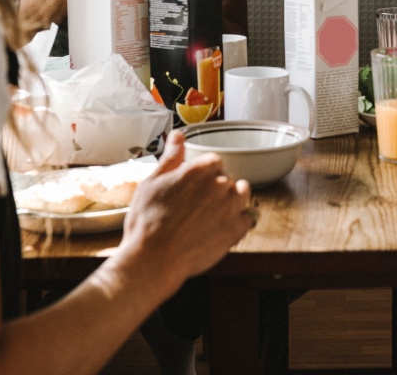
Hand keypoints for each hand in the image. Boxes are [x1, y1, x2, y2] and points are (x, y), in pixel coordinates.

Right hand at [121, 130, 253, 283]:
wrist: (153, 259)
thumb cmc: (147, 222)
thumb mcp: (152, 183)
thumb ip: (171, 157)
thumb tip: (177, 136)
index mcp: (199, 169)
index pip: (213, 161)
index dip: (203, 175)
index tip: (193, 188)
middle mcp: (219, 183)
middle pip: (226, 179)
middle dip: (215, 189)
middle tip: (196, 208)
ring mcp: (231, 206)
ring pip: (242, 194)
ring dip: (232, 201)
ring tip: (211, 216)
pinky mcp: (237, 228)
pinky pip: (248, 218)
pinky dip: (238, 223)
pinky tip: (220, 229)